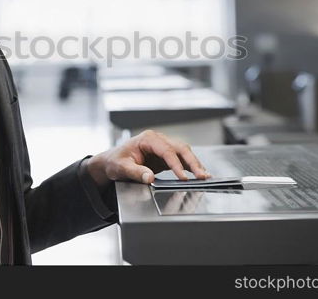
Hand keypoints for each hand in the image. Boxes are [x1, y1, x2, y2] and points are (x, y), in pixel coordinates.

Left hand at [85, 129, 210, 185]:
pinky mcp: (165, 156)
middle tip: (202, 175)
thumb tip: (150, 178)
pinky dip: (190, 166)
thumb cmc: (115, 162)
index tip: (184, 178)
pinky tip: (199, 174)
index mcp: (148, 139)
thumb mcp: (122, 168)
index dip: (176, 164)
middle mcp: (158, 140)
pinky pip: (181, 159)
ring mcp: (163, 146)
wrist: (112, 162)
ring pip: (184, 152)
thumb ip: (136, 172)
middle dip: (193, 162)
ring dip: (195, 164)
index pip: (167, 151)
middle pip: (180, 148)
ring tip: (205, 176)